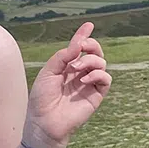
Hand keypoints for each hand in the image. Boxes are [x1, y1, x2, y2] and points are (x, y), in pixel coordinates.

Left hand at [25, 23, 110, 147]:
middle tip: (81, 47)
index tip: (88, 24)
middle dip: (91, 44)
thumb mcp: (48, 72)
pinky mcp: (96, 95)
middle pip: (94, 52)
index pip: (78, 49)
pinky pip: (106, 79)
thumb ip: (62, 56)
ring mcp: (88, 84)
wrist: (44, 122)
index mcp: (67, 67)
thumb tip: (77, 45)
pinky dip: (98, 74)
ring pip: (101, 62)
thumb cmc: (42, 99)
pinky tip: (84, 80)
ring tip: (76, 69)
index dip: (83, 35)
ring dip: (90, 60)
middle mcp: (79, 74)